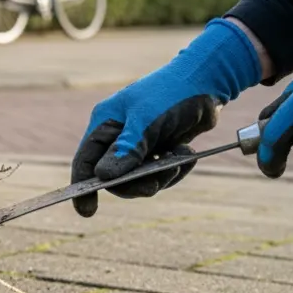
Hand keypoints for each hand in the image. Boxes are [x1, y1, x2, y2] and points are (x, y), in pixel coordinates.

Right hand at [71, 18, 262, 215]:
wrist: (209, 80)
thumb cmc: (172, 93)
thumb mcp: (147, 121)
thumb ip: (125, 150)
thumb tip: (103, 178)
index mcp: (105, 123)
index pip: (85, 161)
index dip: (83, 187)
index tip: (87, 211)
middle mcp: (117, 134)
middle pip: (114, 176)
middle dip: (135, 184)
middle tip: (155, 185)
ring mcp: (138, 142)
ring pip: (138, 178)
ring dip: (160, 177)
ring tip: (180, 161)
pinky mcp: (159, 147)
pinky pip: (158, 173)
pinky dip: (173, 170)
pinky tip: (187, 156)